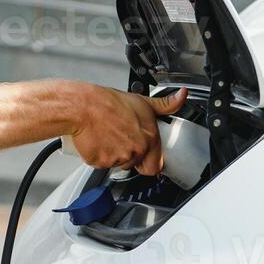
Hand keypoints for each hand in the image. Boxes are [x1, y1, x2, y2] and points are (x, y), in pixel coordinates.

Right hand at [68, 85, 185, 175]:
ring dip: (112, 155)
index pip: (155, 166)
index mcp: (149, 138)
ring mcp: (118, 158)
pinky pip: (100, 164)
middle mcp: (136, 150)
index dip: (148, 162)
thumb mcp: (140, 101)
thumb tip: (181, 97)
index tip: (143, 156)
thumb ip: (164, 104)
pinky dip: (98, 156)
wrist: (82, 107)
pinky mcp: (100, 163)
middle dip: (127, 155)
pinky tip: (97, 141)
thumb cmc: (107, 103)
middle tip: (118, 137)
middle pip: (134, 164)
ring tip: (106, 136)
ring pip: (117, 164)